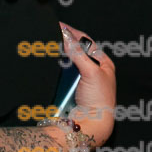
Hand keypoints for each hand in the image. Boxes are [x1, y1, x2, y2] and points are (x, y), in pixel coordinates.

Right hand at [60, 23, 115, 146]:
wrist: (92, 125)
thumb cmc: (99, 99)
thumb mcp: (91, 72)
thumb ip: (78, 53)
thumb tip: (67, 36)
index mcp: (103, 63)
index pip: (87, 42)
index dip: (73, 33)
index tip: (60, 26)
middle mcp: (93, 71)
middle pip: (76, 52)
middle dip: (64, 44)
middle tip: (51, 36)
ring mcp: (81, 81)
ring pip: (67, 64)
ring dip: (59, 58)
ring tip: (48, 49)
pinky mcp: (71, 91)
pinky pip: (61, 77)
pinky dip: (55, 71)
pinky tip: (48, 67)